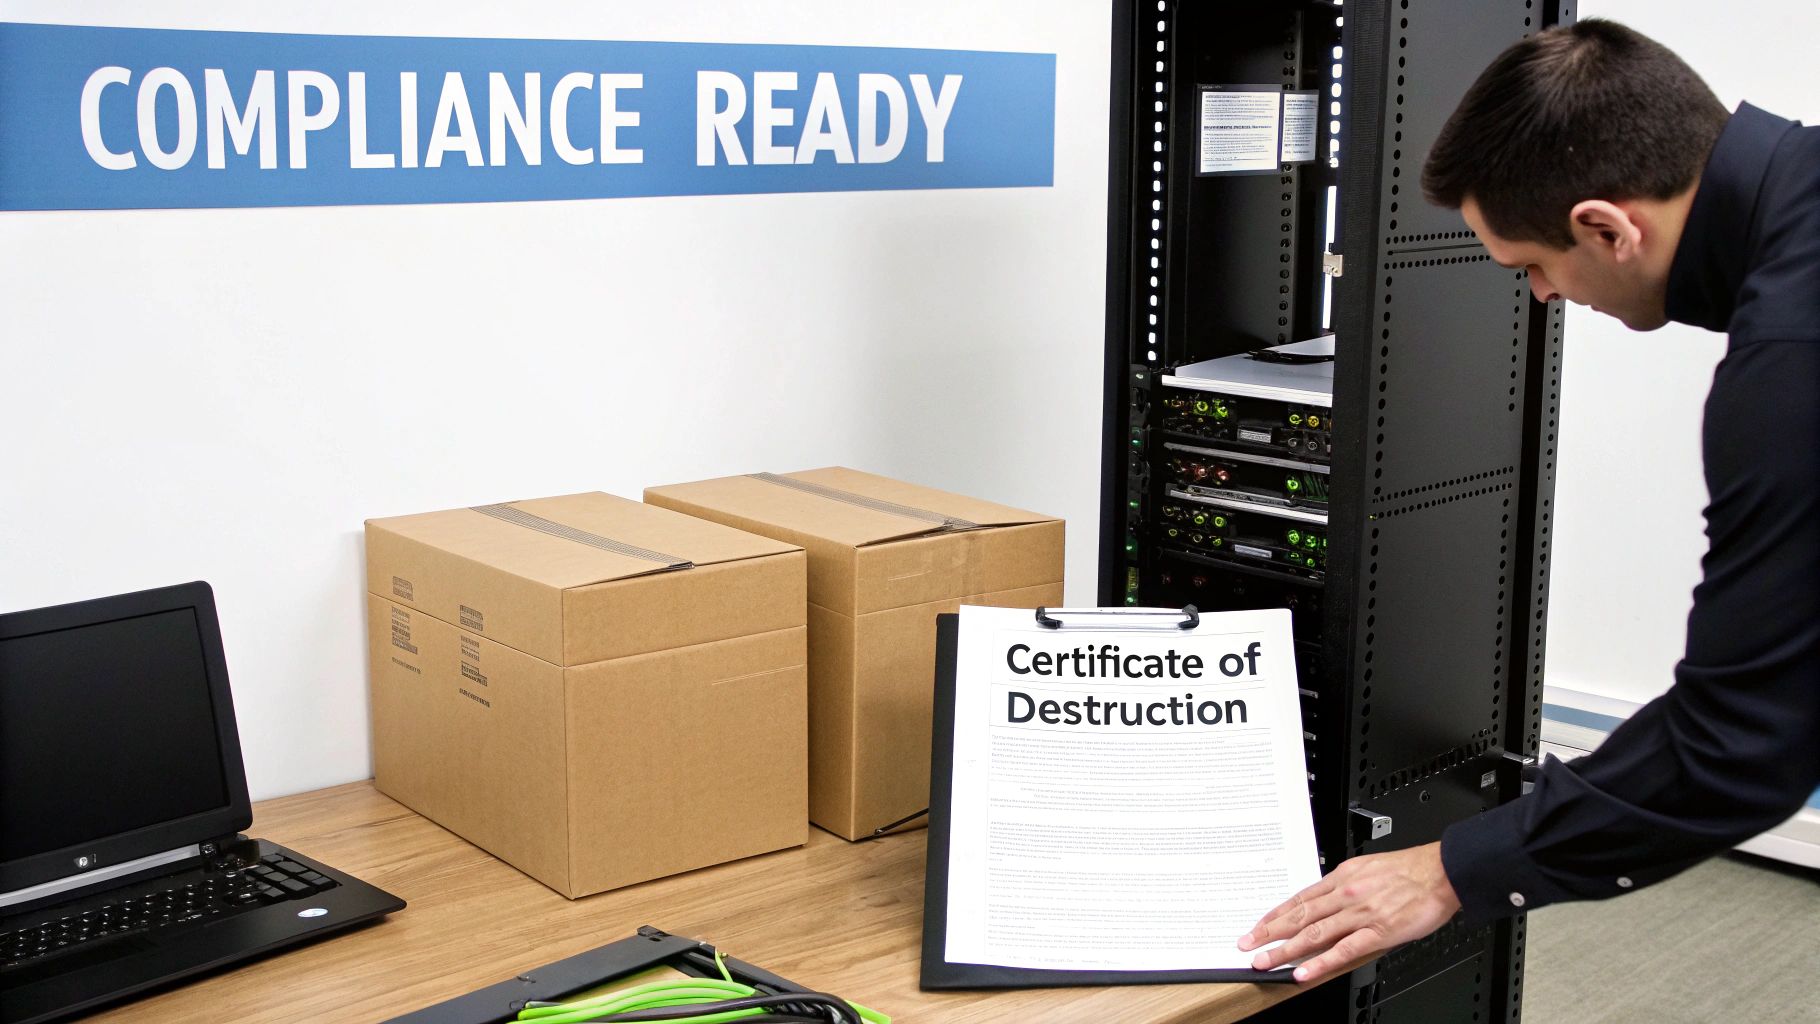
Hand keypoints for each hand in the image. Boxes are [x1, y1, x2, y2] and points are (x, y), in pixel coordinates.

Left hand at [1236, 841, 1460, 983]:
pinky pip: (1344, 950)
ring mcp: (1360, 914)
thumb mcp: (1367, 868)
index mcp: (1342, 878)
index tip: (1257, 926)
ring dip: (1286, 949)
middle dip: (1269, 932)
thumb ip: (1345, 886)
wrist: (1441, 871)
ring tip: (1265, 961)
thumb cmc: (1409, 870)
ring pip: (1314, 933)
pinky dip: (1321, 963)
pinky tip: (1304, 972)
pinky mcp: (1378, 931)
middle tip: (1247, 945)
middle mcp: (1345, 894)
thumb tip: (1326, 900)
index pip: (1299, 898)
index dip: (1275, 915)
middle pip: (1299, 915)